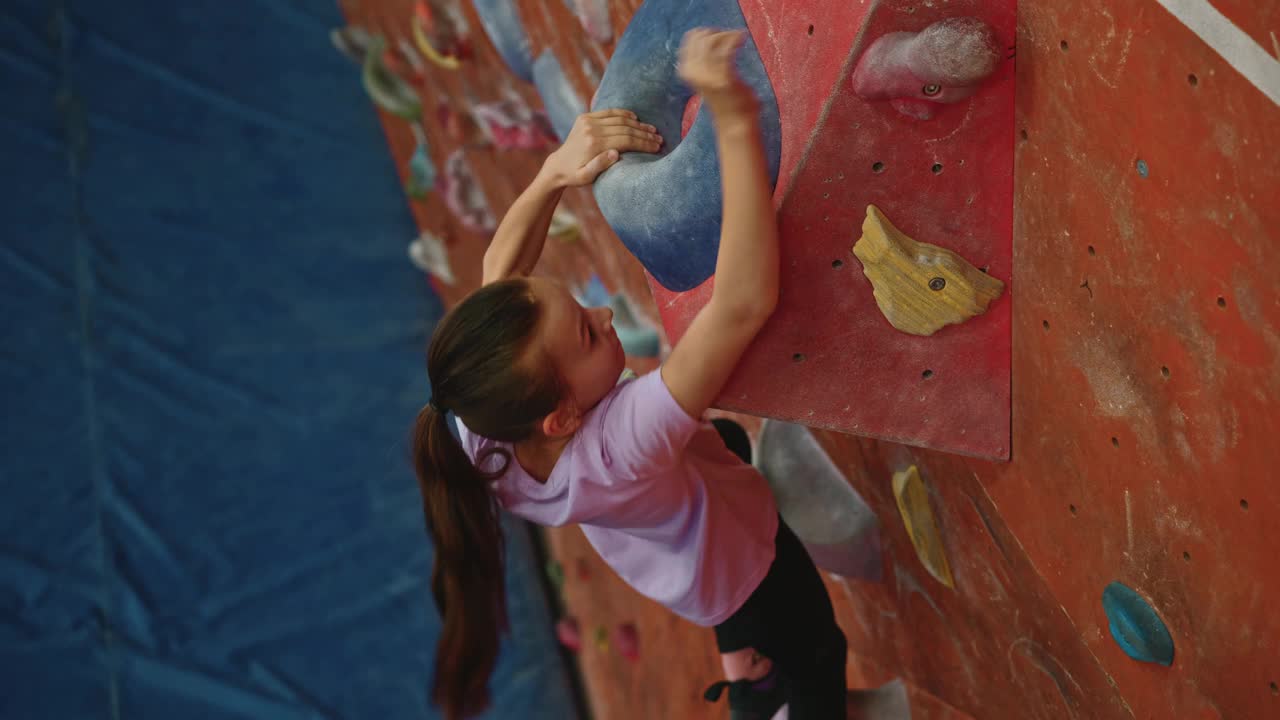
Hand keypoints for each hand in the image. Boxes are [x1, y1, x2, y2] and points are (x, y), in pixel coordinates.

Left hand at [543, 109, 662, 186]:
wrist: (557, 165)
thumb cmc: (575, 175)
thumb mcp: (586, 177)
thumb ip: (600, 166)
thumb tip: (616, 154)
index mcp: (593, 144)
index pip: (626, 140)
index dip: (644, 143)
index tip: (657, 146)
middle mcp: (591, 129)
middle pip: (625, 129)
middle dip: (644, 134)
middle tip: (659, 138)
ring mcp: (587, 121)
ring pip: (619, 119)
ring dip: (638, 124)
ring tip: (652, 130)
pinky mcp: (585, 117)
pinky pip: (609, 113)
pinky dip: (624, 114)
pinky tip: (635, 118)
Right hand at [677, 29, 755, 113]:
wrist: (735, 125)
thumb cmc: (725, 102)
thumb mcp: (707, 80)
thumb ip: (703, 63)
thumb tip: (707, 40)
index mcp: (686, 72)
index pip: (690, 39)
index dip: (705, 33)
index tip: (719, 35)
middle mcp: (693, 72)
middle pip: (700, 36)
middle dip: (717, 32)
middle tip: (730, 37)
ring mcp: (708, 75)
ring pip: (713, 40)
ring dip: (728, 34)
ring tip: (738, 37)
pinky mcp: (724, 77)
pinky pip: (728, 48)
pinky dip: (736, 38)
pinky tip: (743, 37)